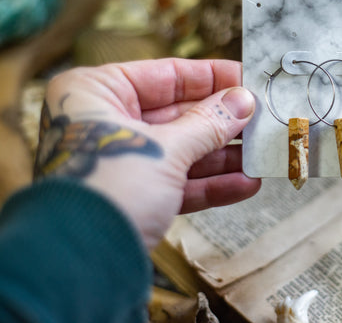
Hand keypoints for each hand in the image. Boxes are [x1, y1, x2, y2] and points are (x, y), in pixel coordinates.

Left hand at [34, 58, 260, 248]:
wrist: (78, 268)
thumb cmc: (106, 191)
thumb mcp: (163, 149)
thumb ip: (207, 123)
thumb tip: (244, 100)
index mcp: (97, 93)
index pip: (165, 74)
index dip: (211, 77)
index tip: (247, 78)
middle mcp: (106, 123)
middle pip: (178, 114)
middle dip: (222, 121)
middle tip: (261, 118)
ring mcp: (122, 161)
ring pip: (182, 150)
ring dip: (223, 156)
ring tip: (261, 153)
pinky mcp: (135, 195)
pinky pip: (179, 181)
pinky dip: (211, 184)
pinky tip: (246, 183)